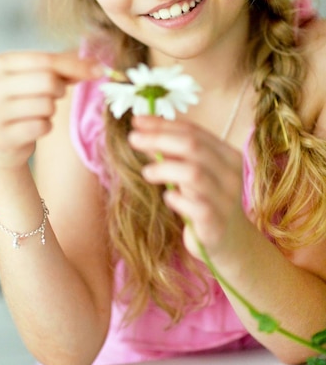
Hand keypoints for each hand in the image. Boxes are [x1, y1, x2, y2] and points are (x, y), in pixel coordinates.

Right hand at [0, 50, 100, 169]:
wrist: (2, 143)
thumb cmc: (25, 103)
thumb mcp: (38, 78)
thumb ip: (64, 67)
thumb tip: (96, 64)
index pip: (45, 59)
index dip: (75, 65)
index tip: (99, 70)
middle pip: (48, 81)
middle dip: (60, 90)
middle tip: (54, 96)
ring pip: (47, 105)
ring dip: (50, 111)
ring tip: (37, 113)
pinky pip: (41, 127)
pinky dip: (44, 127)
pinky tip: (32, 128)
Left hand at [128, 114, 247, 261]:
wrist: (231, 244)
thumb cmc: (206, 202)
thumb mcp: (192, 175)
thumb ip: (174, 155)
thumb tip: (142, 133)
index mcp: (227, 155)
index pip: (194, 131)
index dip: (163, 124)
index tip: (137, 120)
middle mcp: (231, 173)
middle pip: (193, 146)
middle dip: (159, 138)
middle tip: (133, 139)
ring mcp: (226, 198)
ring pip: (193, 173)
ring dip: (165, 168)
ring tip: (147, 172)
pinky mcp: (217, 223)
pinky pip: (195, 205)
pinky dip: (177, 199)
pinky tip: (168, 198)